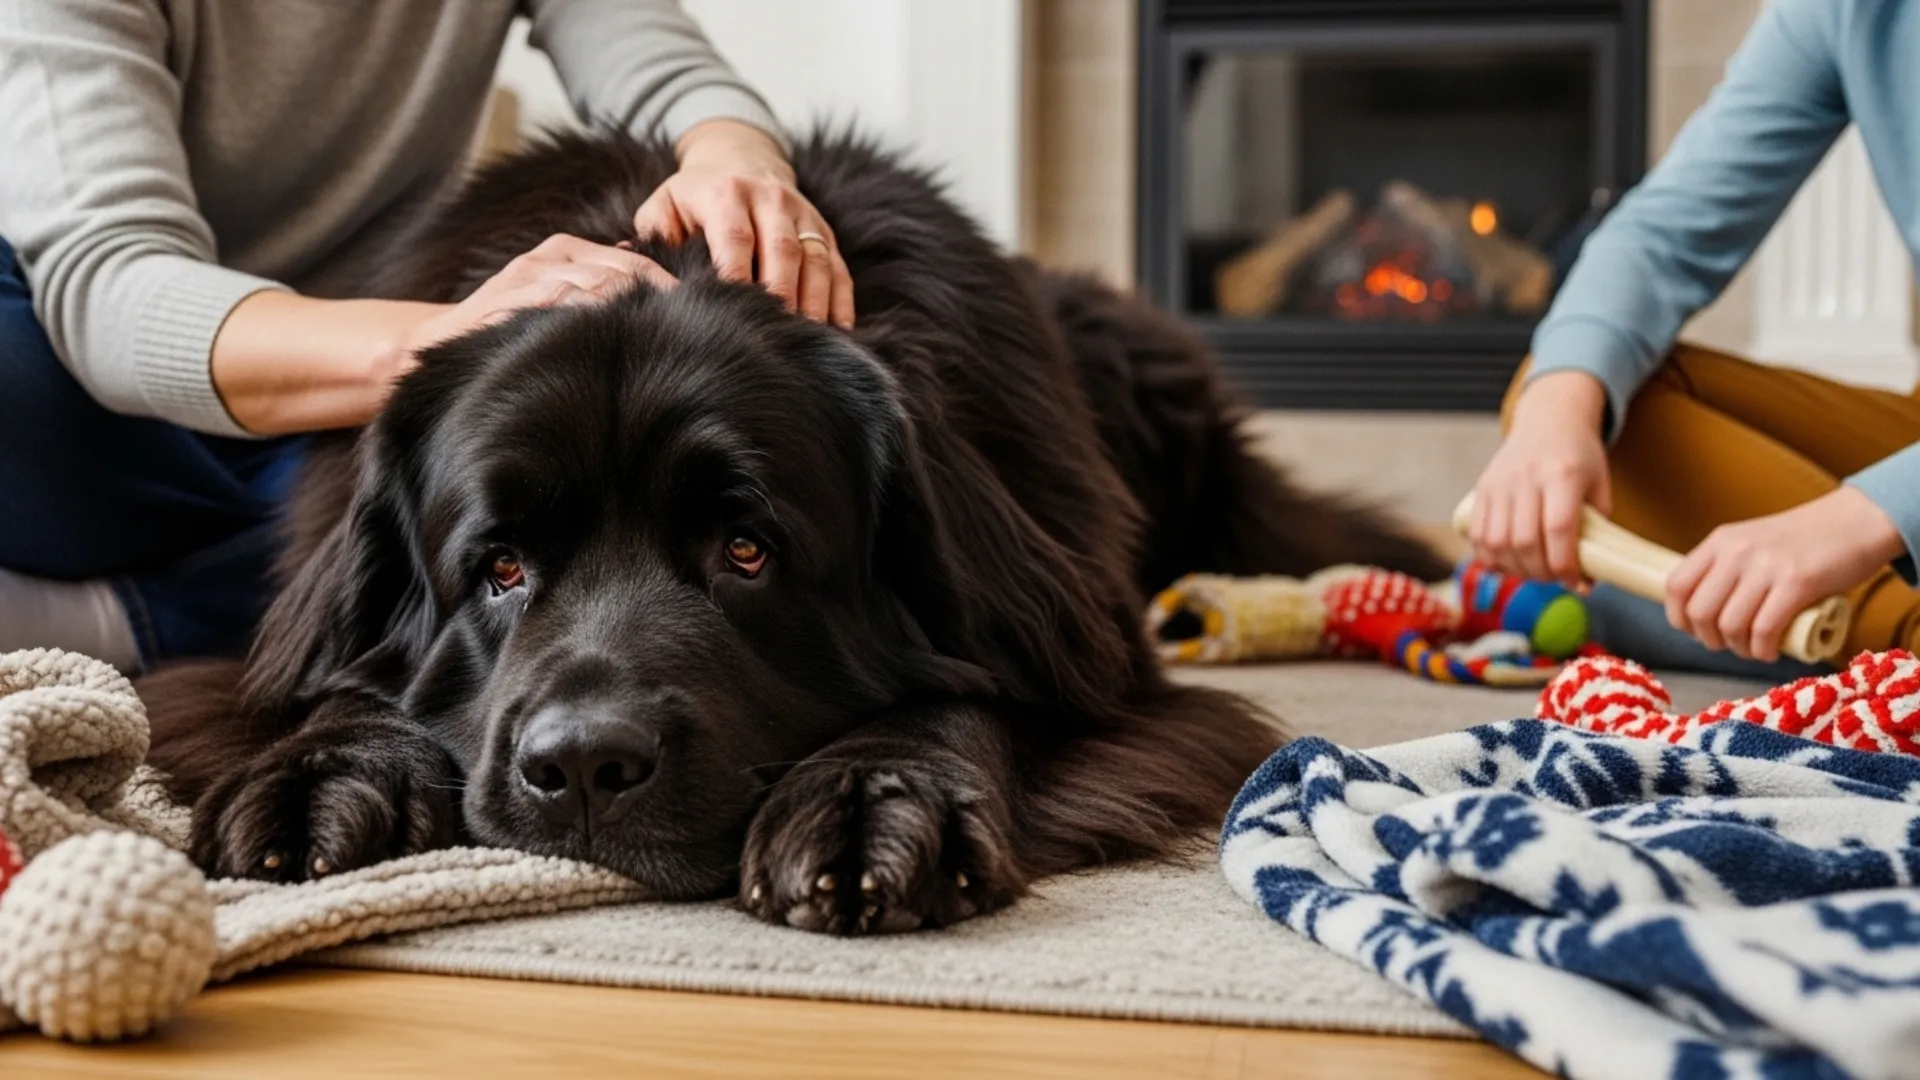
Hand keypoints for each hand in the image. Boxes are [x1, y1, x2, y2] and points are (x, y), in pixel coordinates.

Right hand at [395, 233, 673, 362]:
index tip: (702, 314)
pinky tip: (616, 340)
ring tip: (665, 341)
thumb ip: (597, 289)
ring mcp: (530, 276)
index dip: (669, 289)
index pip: (636, 263)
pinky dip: (594, 319)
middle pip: (625, 272)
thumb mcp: (555, 299)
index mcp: (566, 250)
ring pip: (600, 287)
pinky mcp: (512, 300)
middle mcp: (550, 257)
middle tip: (695, 331)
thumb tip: (652, 289)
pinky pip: (564, 305)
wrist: (437, 343)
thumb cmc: (509, 328)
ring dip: (635, 314)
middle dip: (661, 301)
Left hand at [634, 118, 853, 328]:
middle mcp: (771, 199)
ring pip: (816, 260)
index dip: (736, 274)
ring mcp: (803, 215)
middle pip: (782, 249)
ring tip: (809, 339)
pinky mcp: (824, 231)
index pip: (735, 236)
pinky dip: (840, 300)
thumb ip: (652, 236)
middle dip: (781, 292)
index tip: (734, 310)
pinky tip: (838, 331)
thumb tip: (630, 266)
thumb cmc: (694, 195)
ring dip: (814, 301)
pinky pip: (838, 267)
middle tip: (777, 331)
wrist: (740, 157)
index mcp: (726, 193)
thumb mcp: (665, 203)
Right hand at [1468, 371, 1612, 583]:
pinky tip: (1506, 563)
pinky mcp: (1482, 488)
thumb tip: (1586, 582)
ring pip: (1497, 541)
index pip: (1558, 528)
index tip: (1574, 581)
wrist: (1549, 419)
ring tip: (1530, 572)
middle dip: (1539, 572)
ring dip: (1513, 568)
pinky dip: (1489, 557)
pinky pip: (1478, 534)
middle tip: (1552, 578)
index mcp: (1562, 473)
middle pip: (1525, 540)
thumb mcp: (1600, 486)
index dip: (1564, 564)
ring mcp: (1500, 482)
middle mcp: (1527, 477)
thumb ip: (1597, 531)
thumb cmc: (1580, 457)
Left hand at [1666, 486, 1903, 660]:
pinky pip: (1764, 629)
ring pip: (1730, 625)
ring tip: (1754, 649)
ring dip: (1739, 649)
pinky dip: (1763, 650)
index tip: (1696, 632)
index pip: (1676, 586)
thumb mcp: (1752, 543)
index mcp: (1720, 541)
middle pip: (1700, 612)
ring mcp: (1766, 566)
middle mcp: (1736, 552)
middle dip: (1709, 639)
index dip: (1680, 618)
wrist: (1856, 521)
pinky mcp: (1797, 582)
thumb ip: (1727, 568)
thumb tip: (1702, 612)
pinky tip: (1771, 651)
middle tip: (1728, 645)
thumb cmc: (1804, 541)